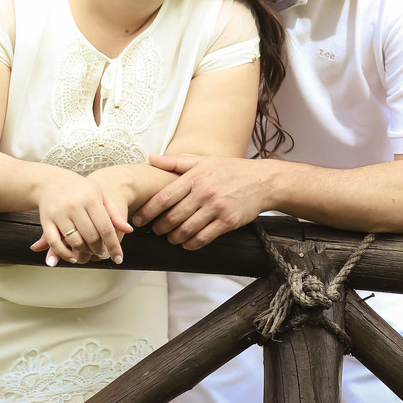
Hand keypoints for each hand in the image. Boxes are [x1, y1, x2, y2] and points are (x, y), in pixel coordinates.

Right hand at [30, 173, 132, 265]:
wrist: (52, 182)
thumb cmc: (80, 190)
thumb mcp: (100, 195)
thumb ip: (114, 213)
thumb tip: (128, 230)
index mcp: (91, 198)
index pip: (106, 228)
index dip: (113, 245)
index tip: (119, 258)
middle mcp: (74, 205)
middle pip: (91, 237)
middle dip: (98, 249)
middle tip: (101, 252)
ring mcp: (59, 213)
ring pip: (75, 242)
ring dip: (84, 252)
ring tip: (89, 251)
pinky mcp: (46, 221)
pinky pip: (55, 243)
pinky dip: (64, 254)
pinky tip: (72, 258)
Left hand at [132, 154, 269, 249]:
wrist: (263, 181)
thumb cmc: (231, 170)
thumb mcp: (204, 160)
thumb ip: (176, 162)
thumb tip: (151, 158)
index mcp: (195, 176)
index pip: (164, 197)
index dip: (149, 211)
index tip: (139, 219)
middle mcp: (204, 192)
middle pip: (173, 217)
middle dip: (160, 228)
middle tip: (156, 231)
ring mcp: (216, 208)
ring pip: (186, 230)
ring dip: (174, 238)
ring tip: (171, 237)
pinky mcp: (228, 221)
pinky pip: (203, 238)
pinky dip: (191, 244)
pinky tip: (188, 243)